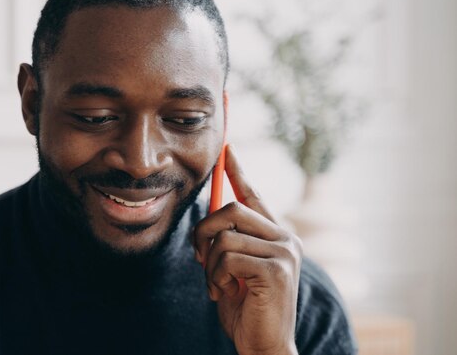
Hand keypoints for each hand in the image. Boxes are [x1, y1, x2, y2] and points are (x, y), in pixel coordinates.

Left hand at [193, 144, 302, 354]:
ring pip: (225, 234)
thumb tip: (208, 220)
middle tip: (199, 257)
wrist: (263, 345)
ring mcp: (284, 252)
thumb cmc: (245, 307)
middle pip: (232, 209)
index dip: (238, 171)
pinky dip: (214, 275)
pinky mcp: (276, 269)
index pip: (255, 195)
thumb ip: (228, 242)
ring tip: (216, 283)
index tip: (227, 150)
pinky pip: (227, 255)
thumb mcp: (233, 268)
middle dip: (204, 230)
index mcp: (277, 236)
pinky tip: (222, 293)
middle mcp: (286, 238)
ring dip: (209, 262)